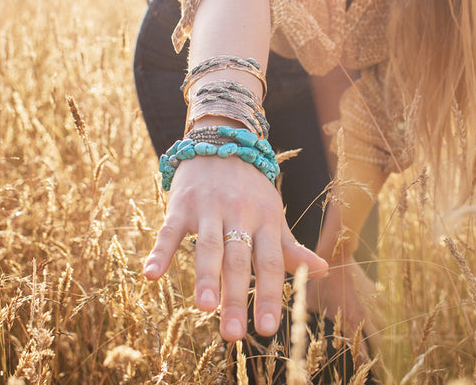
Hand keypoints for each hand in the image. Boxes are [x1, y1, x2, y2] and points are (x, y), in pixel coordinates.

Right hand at [143, 154, 327, 340]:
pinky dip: (160, 251)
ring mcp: (209, 208)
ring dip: (206, 277)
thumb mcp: (273, 214)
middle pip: (238, 260)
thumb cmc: (250, 189)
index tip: (267, 328)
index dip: (268, 294)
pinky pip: (170, 230)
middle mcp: (239, 214)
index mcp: (265, 220)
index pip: (269, 262)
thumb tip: (324, 271)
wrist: (222, 141)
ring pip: (208, 246)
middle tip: (233, 335)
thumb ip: (291, 248)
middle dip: (235, 297)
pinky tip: (151, 275)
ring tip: (204, 308)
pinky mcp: (182, 204)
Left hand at [304, 253, 383, 357]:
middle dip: (375, 355)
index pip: (362, 353)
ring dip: (378, 337)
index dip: (363, 365)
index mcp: (351, 321)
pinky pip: (383, 311)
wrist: (337, 256)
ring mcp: (374, 303)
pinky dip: (380, 318)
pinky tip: (374, 320)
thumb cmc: (320, 281)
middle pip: (378, 344)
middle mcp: (366, 315)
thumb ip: (308, 319)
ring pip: (383, 328)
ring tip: (374, 346)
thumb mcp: (310, 303)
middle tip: (371, 364)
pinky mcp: (376, 293)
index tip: (364, 374)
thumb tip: (295, 330)